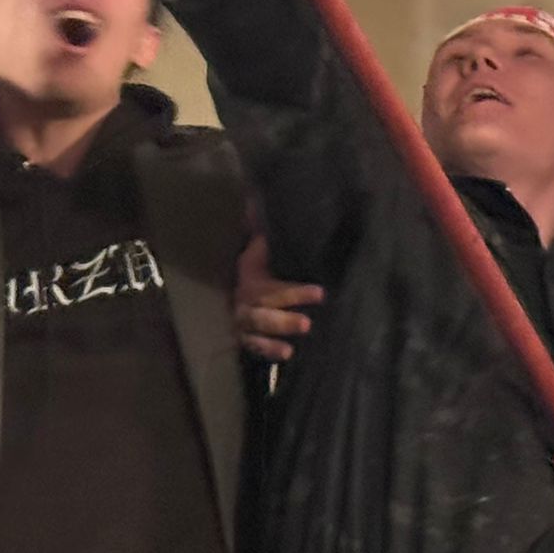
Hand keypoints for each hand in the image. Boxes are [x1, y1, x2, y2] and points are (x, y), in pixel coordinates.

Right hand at [234, 234, 322, 361]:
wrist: (233, 282)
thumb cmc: (260, 265)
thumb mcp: (262, 248)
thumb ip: (264, 230)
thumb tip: (259, 198)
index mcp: (251, 278)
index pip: (271, 287)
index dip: (294, 292)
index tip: (320, 294)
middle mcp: (243, 300)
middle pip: (261, 311)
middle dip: (283, 318)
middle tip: (306, 324)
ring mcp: (242, 320)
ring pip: (256, 328)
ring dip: (275, 335)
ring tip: (298, 338)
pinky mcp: (244, 337)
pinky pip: (252, 345)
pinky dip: (267, 350)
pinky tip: (287, 354)